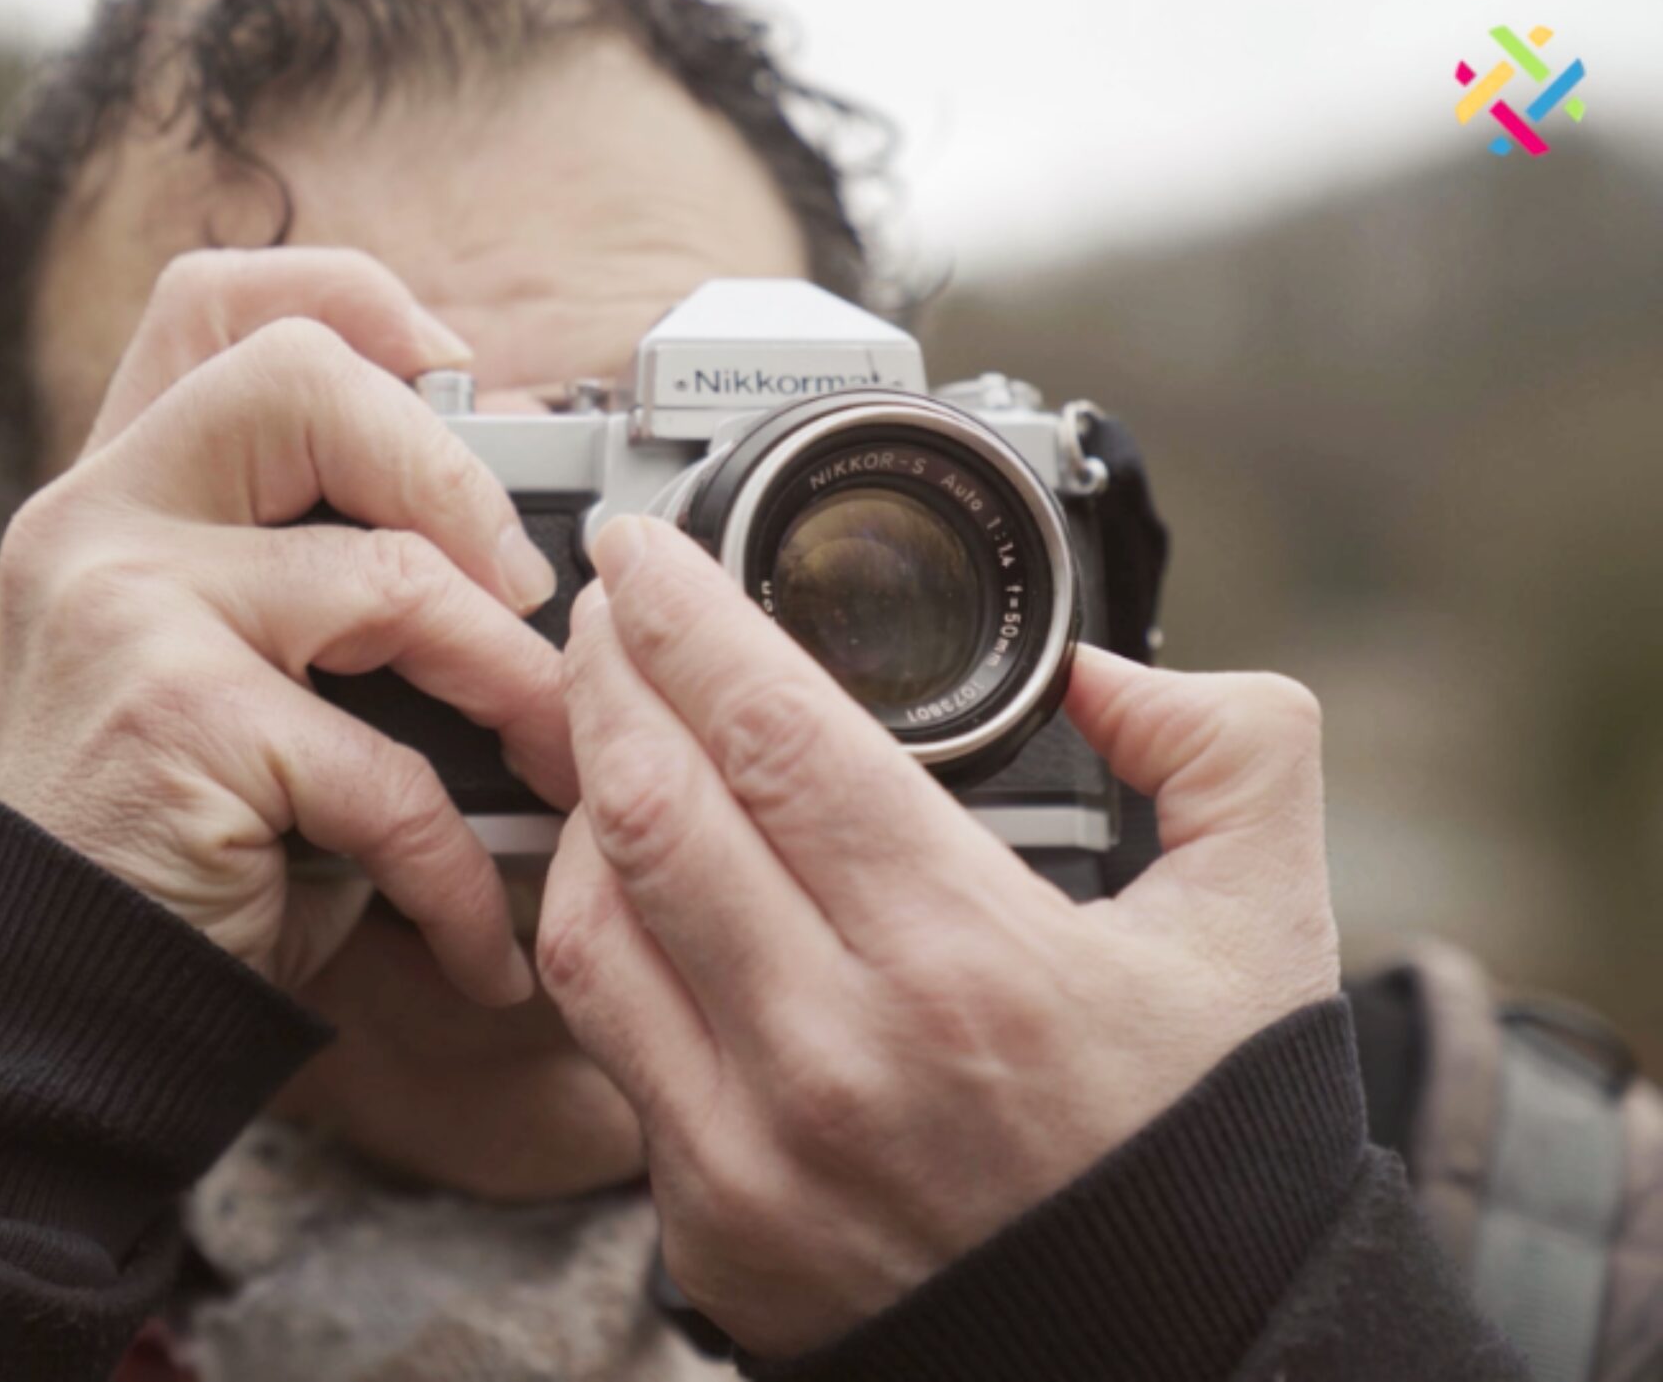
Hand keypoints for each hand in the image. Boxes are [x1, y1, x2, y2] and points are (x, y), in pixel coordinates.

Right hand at [0, 248, 573, 1005]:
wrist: (53, 1010)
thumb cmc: (169, 846)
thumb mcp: (225, 674)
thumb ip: (315, 580)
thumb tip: (521, 542)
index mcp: (117, 490)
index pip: (217, 300)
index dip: (357, 304)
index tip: (456, 378)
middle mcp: (99, 521)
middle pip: (301, 378)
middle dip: (455, 473)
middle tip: (522, 588)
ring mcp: (123, 610)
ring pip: (386, 578)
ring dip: (512, 688)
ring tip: (558, 768)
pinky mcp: (172, 720)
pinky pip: (384, 772)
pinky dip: (458, 874)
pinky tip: (478, 941)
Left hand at [535, 515, 1340, 1357]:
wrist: (1170, 1361)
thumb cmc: (1204, 1147)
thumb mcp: (1270, 929)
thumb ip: (1227, 754)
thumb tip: (1105, 670)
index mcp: (971, 960)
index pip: (774, 735)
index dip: (685, 618)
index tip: (643, 549)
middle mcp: (839, 1053)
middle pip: (652, 806)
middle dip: (605, 674)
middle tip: (604, 605)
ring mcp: (754, 1146)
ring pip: (593, 920)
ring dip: (579, 795)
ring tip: (604, 723)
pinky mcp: (708, 1217)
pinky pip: (605, 1036)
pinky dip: (593, 927)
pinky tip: (618, 873)